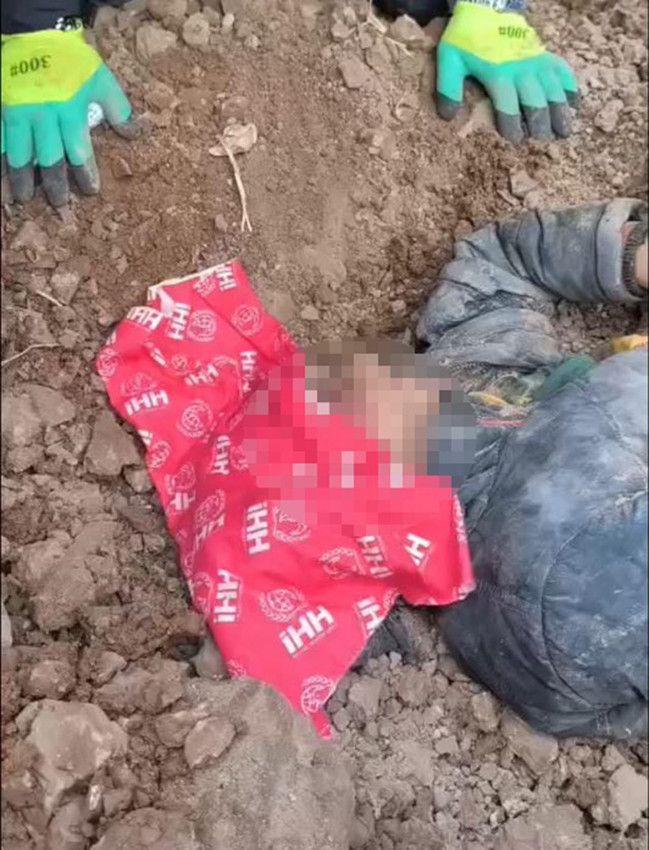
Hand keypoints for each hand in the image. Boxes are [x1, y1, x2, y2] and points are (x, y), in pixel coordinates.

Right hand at [1, 22, 141, 207]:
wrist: (34, 31)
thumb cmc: (72, 59)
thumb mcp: (101, 79)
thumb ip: (118, 109)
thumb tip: (136, 133)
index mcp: (70, 112)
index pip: (80, 153)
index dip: (85, 175)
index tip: (90, 192)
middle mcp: (43, 116)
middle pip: (49, 160)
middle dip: (54, 185)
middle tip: (59, 204)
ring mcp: (17, 112)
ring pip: (18, 154)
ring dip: (21, 179)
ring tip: (23, 198)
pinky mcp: (0, 106)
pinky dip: (0, 160)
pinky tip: (2, 177)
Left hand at [436, 2, 578, 142]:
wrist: (487, 8)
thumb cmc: (467, 37)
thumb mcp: (450, 59)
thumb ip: (448, 87)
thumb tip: (448, 116)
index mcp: (498, 74)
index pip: (508, 105)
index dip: (512, 124)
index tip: (515, 139)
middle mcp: (522, 70)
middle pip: (536, 101)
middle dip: (540, 123)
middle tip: (542, 141)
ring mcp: (537, 62)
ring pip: (553, 90)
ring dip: (560, 111)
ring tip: (564, 132)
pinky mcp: (546, 55)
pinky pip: (563, 73)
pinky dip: (570, 88)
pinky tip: (574, 105)